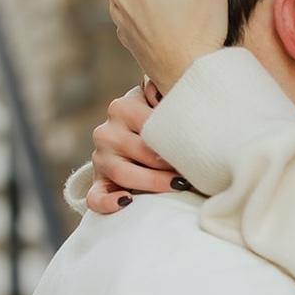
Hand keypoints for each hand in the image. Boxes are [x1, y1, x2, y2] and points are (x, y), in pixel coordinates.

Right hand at [88, 81, 182, 213]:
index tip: (197, 148)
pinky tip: (127, 202)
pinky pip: (96, 197)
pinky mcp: (99, 182)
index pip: (150, 123)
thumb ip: (166, 94)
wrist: (142, 142)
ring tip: (179, 186)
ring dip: (154, 182)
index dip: (175, 138)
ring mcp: (100, 158)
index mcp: (122, 107)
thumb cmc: (162, 122)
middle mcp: (106, 131)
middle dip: (170, 163)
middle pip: (141, 150)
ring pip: (122, 173)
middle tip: (195, 170)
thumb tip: (169, 92)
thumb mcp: (162, 104)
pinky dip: (109, 202)